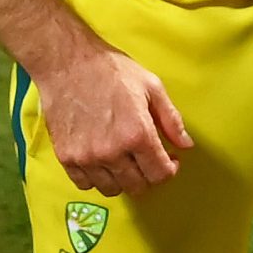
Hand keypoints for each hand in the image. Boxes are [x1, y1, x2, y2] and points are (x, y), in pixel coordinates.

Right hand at [34, 43, 192, 195]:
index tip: (168, 160)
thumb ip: (171, 119)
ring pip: (112, 189)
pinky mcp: (67, 157)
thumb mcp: (151, 86)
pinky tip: (101, 161)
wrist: (67, 62)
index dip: (170, 169)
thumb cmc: (110, 70)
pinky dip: (96, 178)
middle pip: (138, 186)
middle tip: (146, 159)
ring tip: (124, 160)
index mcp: (137, 133)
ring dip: (123, 179)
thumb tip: (186, 144)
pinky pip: (85, 185)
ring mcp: (87, 157)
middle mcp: (113, 151)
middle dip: (148, 175)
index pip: (160, 174)